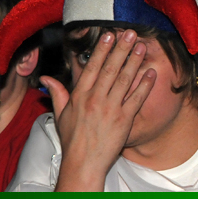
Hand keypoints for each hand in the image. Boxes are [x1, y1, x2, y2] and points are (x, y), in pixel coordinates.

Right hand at [40, 30, 155, 190]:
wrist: (83, 165)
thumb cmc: (73, 141)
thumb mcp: (61, 115)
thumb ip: (57, 93)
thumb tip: (46, 78)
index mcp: (80, 96)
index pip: (92, 67)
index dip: (102, 50)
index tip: (109, 35)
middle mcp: (95, 100)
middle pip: (110, 69)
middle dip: (121, 49)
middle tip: (131, 33)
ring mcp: (110, 109)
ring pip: (124, 80)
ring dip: (134, 62)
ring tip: (142, 47)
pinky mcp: (124, 120)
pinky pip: (136, 99)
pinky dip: (144, 85)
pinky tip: (151, 73)